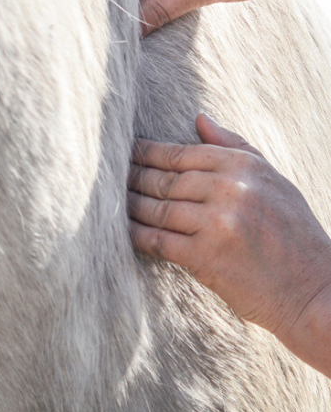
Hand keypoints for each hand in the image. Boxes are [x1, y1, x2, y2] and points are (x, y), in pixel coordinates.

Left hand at [129, 115, 330, 374]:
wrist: (318, 293)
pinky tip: (121, 228)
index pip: (177, 153)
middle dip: (129, 176)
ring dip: (127, 204)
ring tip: (105, 199)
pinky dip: (135, 233)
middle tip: (103, 173)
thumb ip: (235, 146)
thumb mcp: (273, 180)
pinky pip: (157, 239)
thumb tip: (198, 118)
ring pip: (155, 207)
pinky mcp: (205, 256)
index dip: (144, 151)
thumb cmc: (295, 234)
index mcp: (241, 166)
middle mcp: (227, 189)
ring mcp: (215, 223)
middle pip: (161, 178)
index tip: (122, 150)